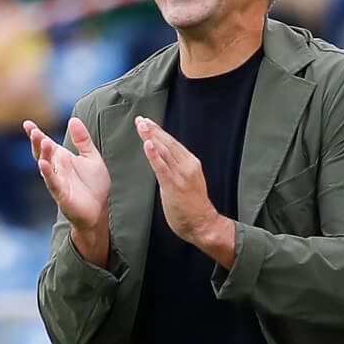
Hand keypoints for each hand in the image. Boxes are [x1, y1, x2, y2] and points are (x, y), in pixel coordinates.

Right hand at [24, 116, 111, 265]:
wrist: (99, 210)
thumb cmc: (94, 185)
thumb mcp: (91, 157)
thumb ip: (83, 140)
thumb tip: (73, 119)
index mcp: (61, 158)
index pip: (46, 144)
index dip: (35, 134)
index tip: (27, 124)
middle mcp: (56, 169)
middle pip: (42, 153)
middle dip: (37, 142)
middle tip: (35, 131)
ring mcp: (57, 181)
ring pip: (45, 166)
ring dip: (43, 154)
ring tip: (44, 141)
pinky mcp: (61, 194)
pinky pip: (52, 183)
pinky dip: (47, 174)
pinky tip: (43, 165)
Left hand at [137, 117, 235, 267]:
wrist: (203, 224)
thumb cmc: (194, 207)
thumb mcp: (186, 181)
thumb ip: (175, 170)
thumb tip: (161, 162)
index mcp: (190, 163)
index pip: (172, 143)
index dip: (159, 132)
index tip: (147, 122)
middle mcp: (187, 165)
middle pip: (167, 143)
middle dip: (153, 130)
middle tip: (140, 119)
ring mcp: (181, 175)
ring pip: (164, 151)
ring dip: (151, 137)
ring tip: (141, 126)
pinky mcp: (174, 185)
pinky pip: (161, 167)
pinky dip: (154, 155)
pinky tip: (147, 144)